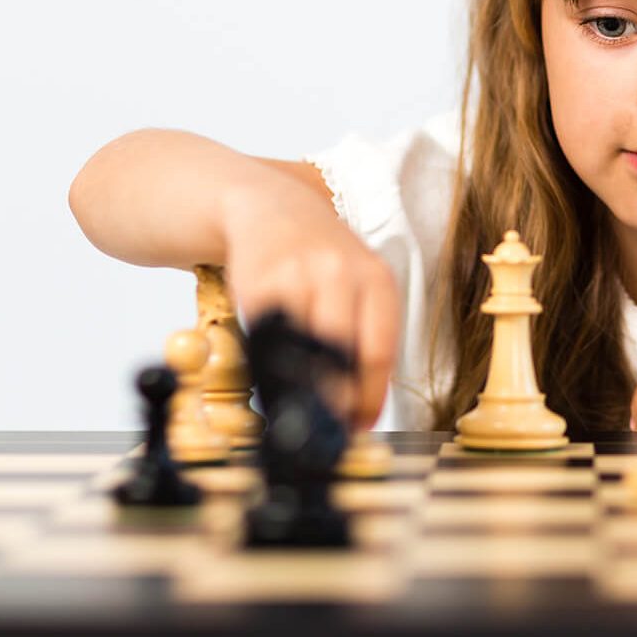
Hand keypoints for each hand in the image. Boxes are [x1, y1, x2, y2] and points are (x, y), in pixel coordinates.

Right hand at [220, 176, 398, 430]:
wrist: (272, 207)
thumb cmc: (322, 260)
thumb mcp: (358, 287)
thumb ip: (364, 338)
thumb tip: (360, 409)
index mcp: (377, 279)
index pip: (379, 351)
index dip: (368, 397)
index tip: (359, 426)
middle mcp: (341, 272)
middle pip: (341, 352)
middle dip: (336, 398)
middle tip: (328, 430)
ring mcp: (297, 272)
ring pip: (301, 347)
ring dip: (300, 385)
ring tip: (301, 408)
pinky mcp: (256, 279)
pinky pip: (265, 334)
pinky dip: (268, 362)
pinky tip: (272, 373)